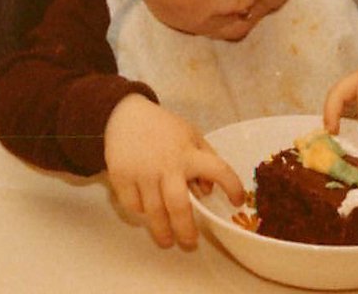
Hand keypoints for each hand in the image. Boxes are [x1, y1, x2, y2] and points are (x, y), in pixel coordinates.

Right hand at [104, 94, 243, 248]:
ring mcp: (142, 172)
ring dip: (162, 230)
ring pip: (154, 212)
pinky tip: (145, 211)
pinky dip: (140, 211)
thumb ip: (205, 159)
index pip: (219, 171)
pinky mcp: (121, 176)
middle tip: (189, 243)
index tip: (237, 202)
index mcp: (188, 153)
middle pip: (178, 207)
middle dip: (185, 230)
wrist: (123, 114)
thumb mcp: (191, 135)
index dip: (233, 188)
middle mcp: (166, 165)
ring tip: (166, 240)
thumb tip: (206, 192)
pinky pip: (133, 204)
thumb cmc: (162, 127)